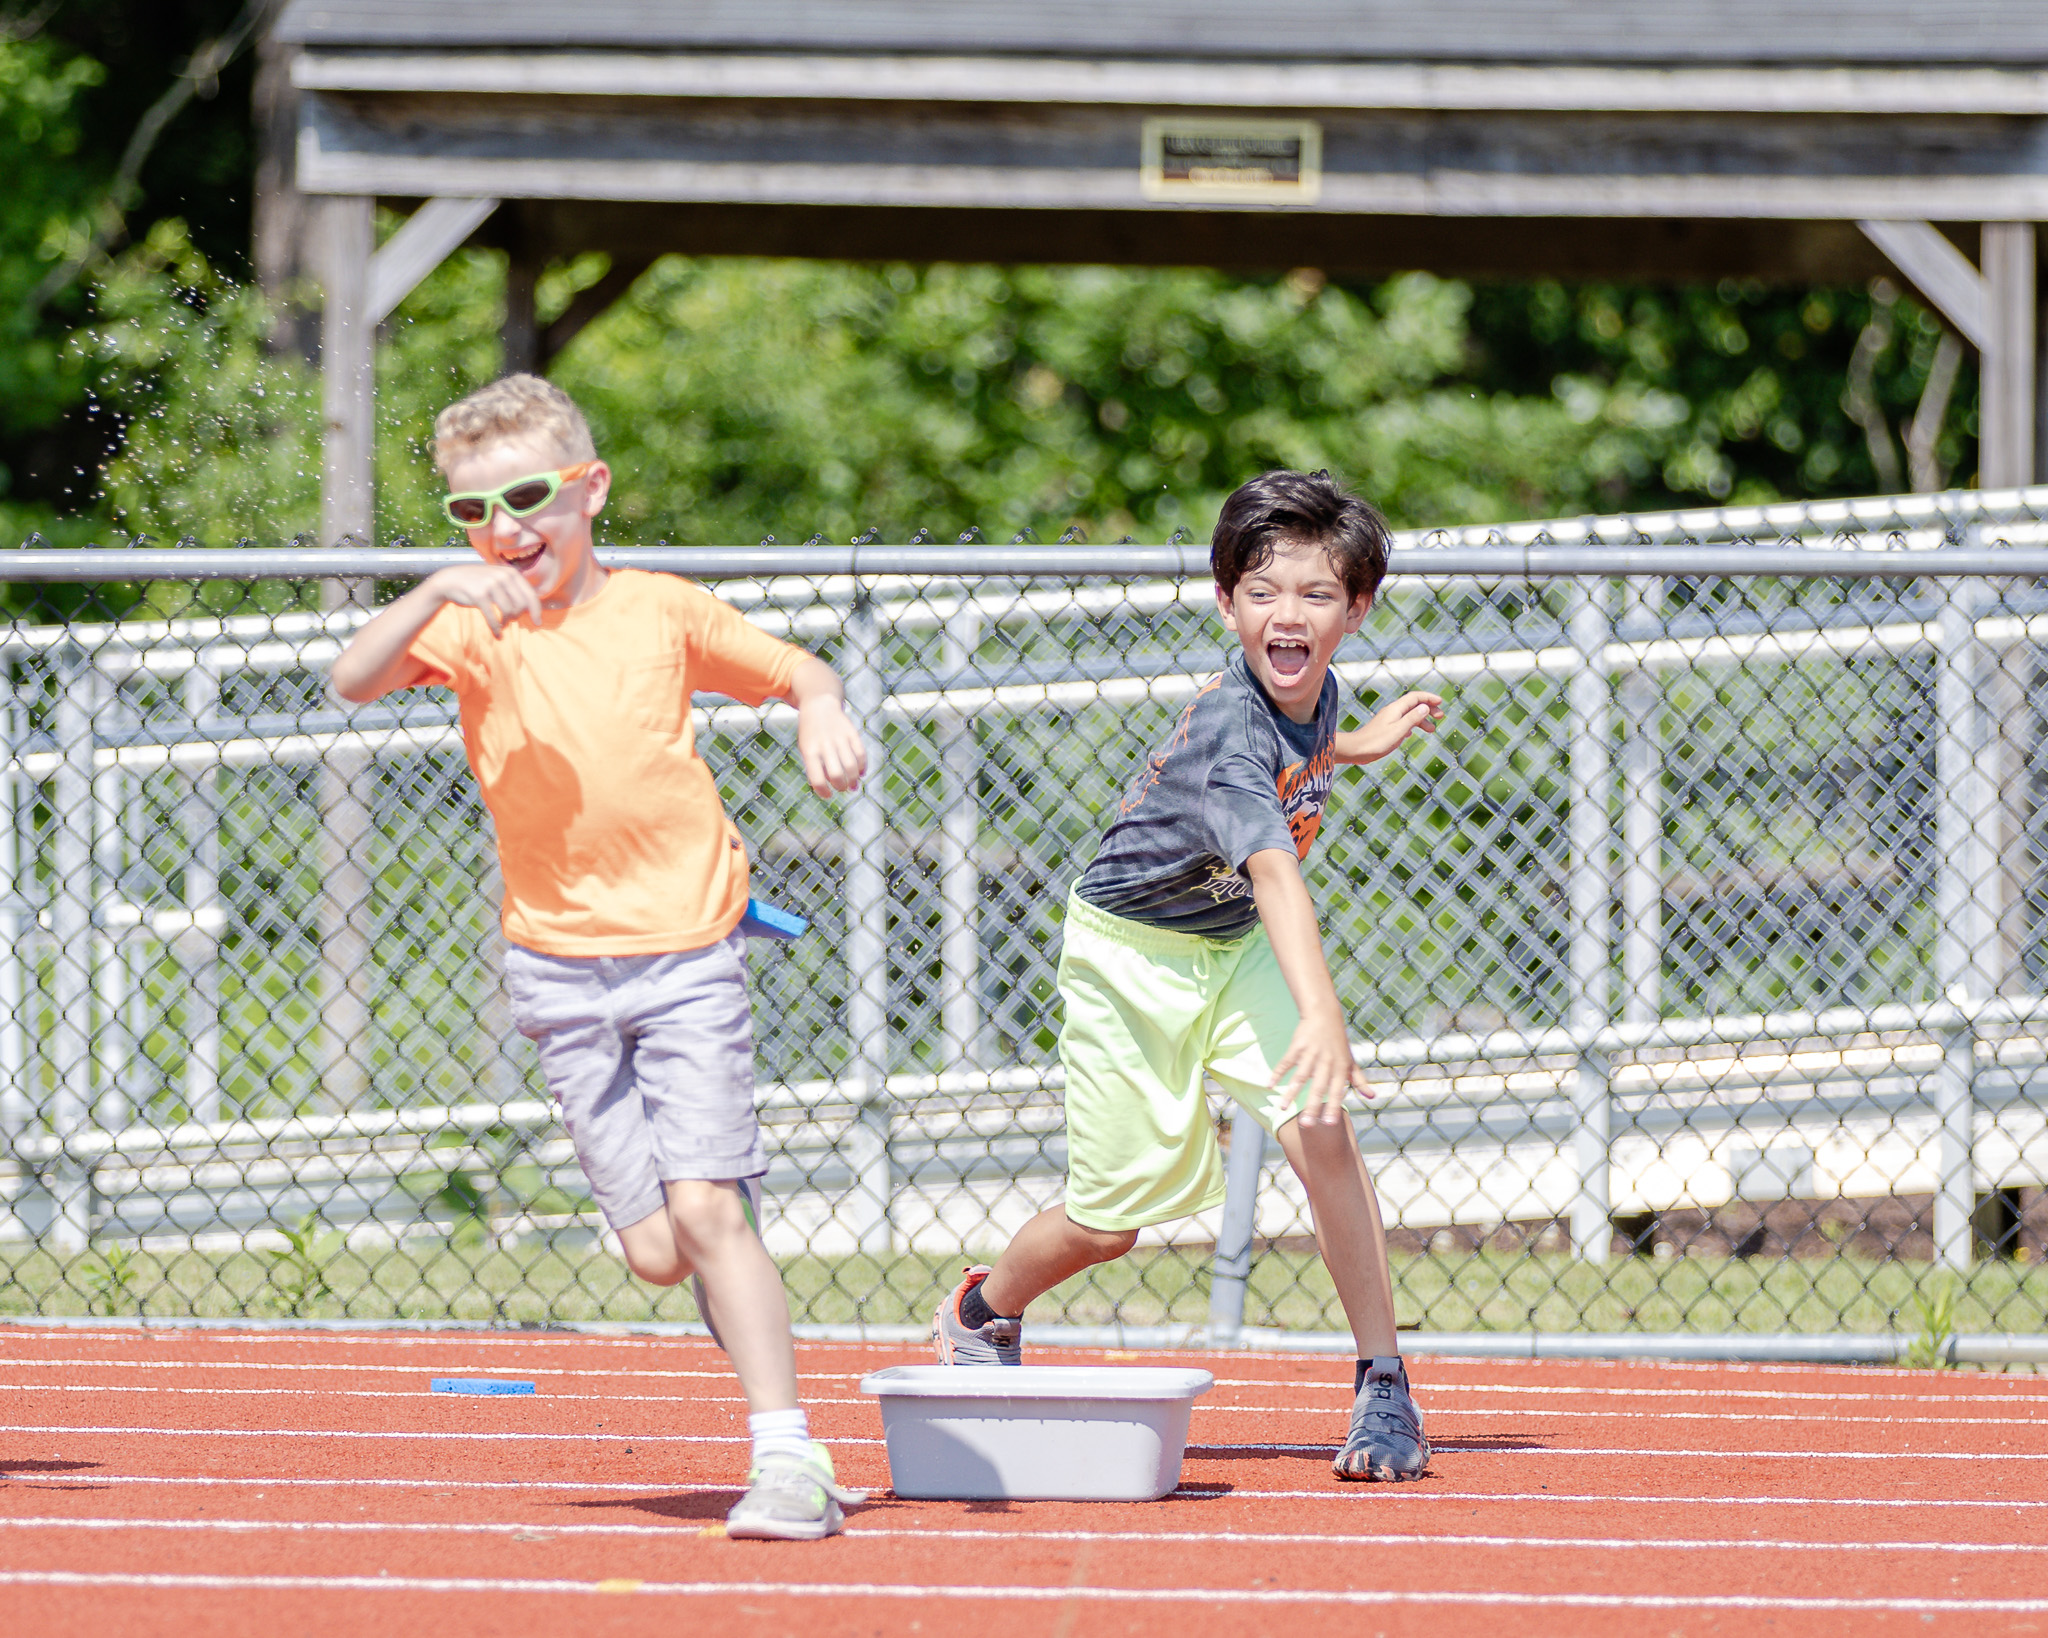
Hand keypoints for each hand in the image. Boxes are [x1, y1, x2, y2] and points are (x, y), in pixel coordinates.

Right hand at [425, 563, 542, 637]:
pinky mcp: (480, 595)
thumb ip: (514, 589)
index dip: (536, 610)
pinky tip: (497, 634)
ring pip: (509, 612)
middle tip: (510, 621)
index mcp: (511, 573)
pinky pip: (493, 617)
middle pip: (521, 605)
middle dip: (517, 617)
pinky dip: (496, 628)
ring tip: (502, 625)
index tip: (538, 622)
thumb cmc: (478, 582)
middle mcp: (503, 577)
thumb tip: (531, 608)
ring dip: (507, 622)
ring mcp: (491, 585)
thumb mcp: (498, 579)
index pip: (530, 595)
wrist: (450, 579)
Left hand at [796, 694, 866, 797]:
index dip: (823, 792)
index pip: (817, 778)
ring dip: (853, 780)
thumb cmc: (811, 734)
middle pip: (836, 774)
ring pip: (851, 766)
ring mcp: (839, 738)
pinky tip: (860, 773)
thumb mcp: (806, 749)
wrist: (819, 706)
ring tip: (853, 785)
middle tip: (842, 788)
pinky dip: (863, 767)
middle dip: (841, 786)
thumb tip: (833, 787)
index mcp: (809, 751)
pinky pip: (861, 754)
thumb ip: (816, 768)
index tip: (828, 795)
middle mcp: (825, 745)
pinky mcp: (852, 733)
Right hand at [1272, 1006, 1375, 1126]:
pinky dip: (1277, 1073)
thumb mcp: (1350, 1061)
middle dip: (1312, 1107)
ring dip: (1290, 1093)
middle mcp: (1326, 1063)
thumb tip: (1372, 1098)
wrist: (1325, 1015)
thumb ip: (1359, 1081)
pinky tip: (1269, 1085)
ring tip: (1282, 1108)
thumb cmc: (1338, 1042)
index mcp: (1339, 1068)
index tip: (1328, 1124)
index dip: (1333, 1107)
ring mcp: (1311, 1054)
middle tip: (1306, 1125)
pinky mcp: (1297, 1046)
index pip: (1337, 1092)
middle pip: (1318, 1088)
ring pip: (1300, 1077)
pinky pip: (1286, 1062)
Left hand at [1337, 690, 1444, 764]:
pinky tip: (1411, 734)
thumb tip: (1425, 707)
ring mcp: (1388, 720)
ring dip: (1421, 720)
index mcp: (1396, 709)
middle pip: (1413, 705)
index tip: (1441, 702)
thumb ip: (1412, 719)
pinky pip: (1401, 723)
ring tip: (1432, 730)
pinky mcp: (1385, 729)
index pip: (1415, 697)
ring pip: (1408, 715)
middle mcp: (1392, 712)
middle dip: (1428, 709)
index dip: (1429, 698)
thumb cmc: (1376, 742)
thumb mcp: (1398, 731)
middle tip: (1440, 716)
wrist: (1355, 750)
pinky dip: (1411, 726)